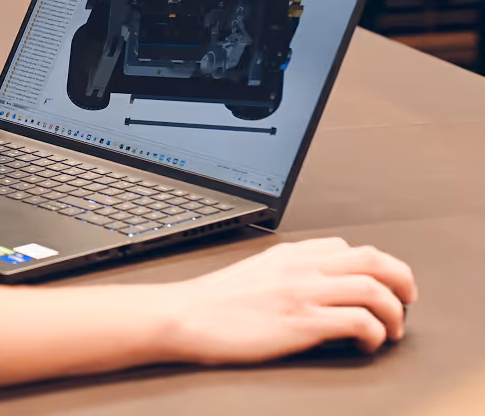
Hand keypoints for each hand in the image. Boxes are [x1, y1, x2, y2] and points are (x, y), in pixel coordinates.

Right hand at [160, 238, 416, 364]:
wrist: (187, 316)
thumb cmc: (213, 302)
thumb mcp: (254, 273)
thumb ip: (285, 272)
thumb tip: (312, 286)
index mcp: (289, 254)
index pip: (347, 248)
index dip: (374, 267)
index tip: (380, 287)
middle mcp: (301, 267)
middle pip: (372, 259)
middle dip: (401, 280)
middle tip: (406, 302)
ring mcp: (302, 292)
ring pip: (374, 288)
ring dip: (394, 313)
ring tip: (391, 330)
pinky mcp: (302, 322)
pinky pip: (359, 322)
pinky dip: (374, 334)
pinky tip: (366, 344)